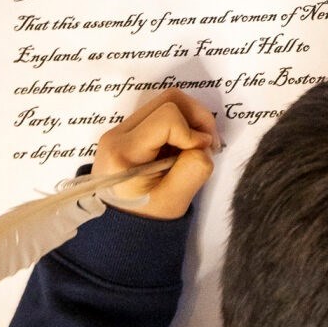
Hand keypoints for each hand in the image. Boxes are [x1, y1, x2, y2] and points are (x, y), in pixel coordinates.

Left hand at [92, 88, 217, 218]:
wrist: (120, 226)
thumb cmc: (146, 217)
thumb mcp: (175, 201)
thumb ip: (194, 169)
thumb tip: (202, 143)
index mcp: (124, 152)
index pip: (168, 118)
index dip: (193, 133)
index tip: (202, 154)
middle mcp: (118, 134)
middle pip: (169, 99)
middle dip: (198, 118)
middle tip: (209, 144)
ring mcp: (123, 130)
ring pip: (167, 103)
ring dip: (191, 121)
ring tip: (197, 147)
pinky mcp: (131, 131)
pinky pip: (163, 114)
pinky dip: (182, 126)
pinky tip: (184, 149)